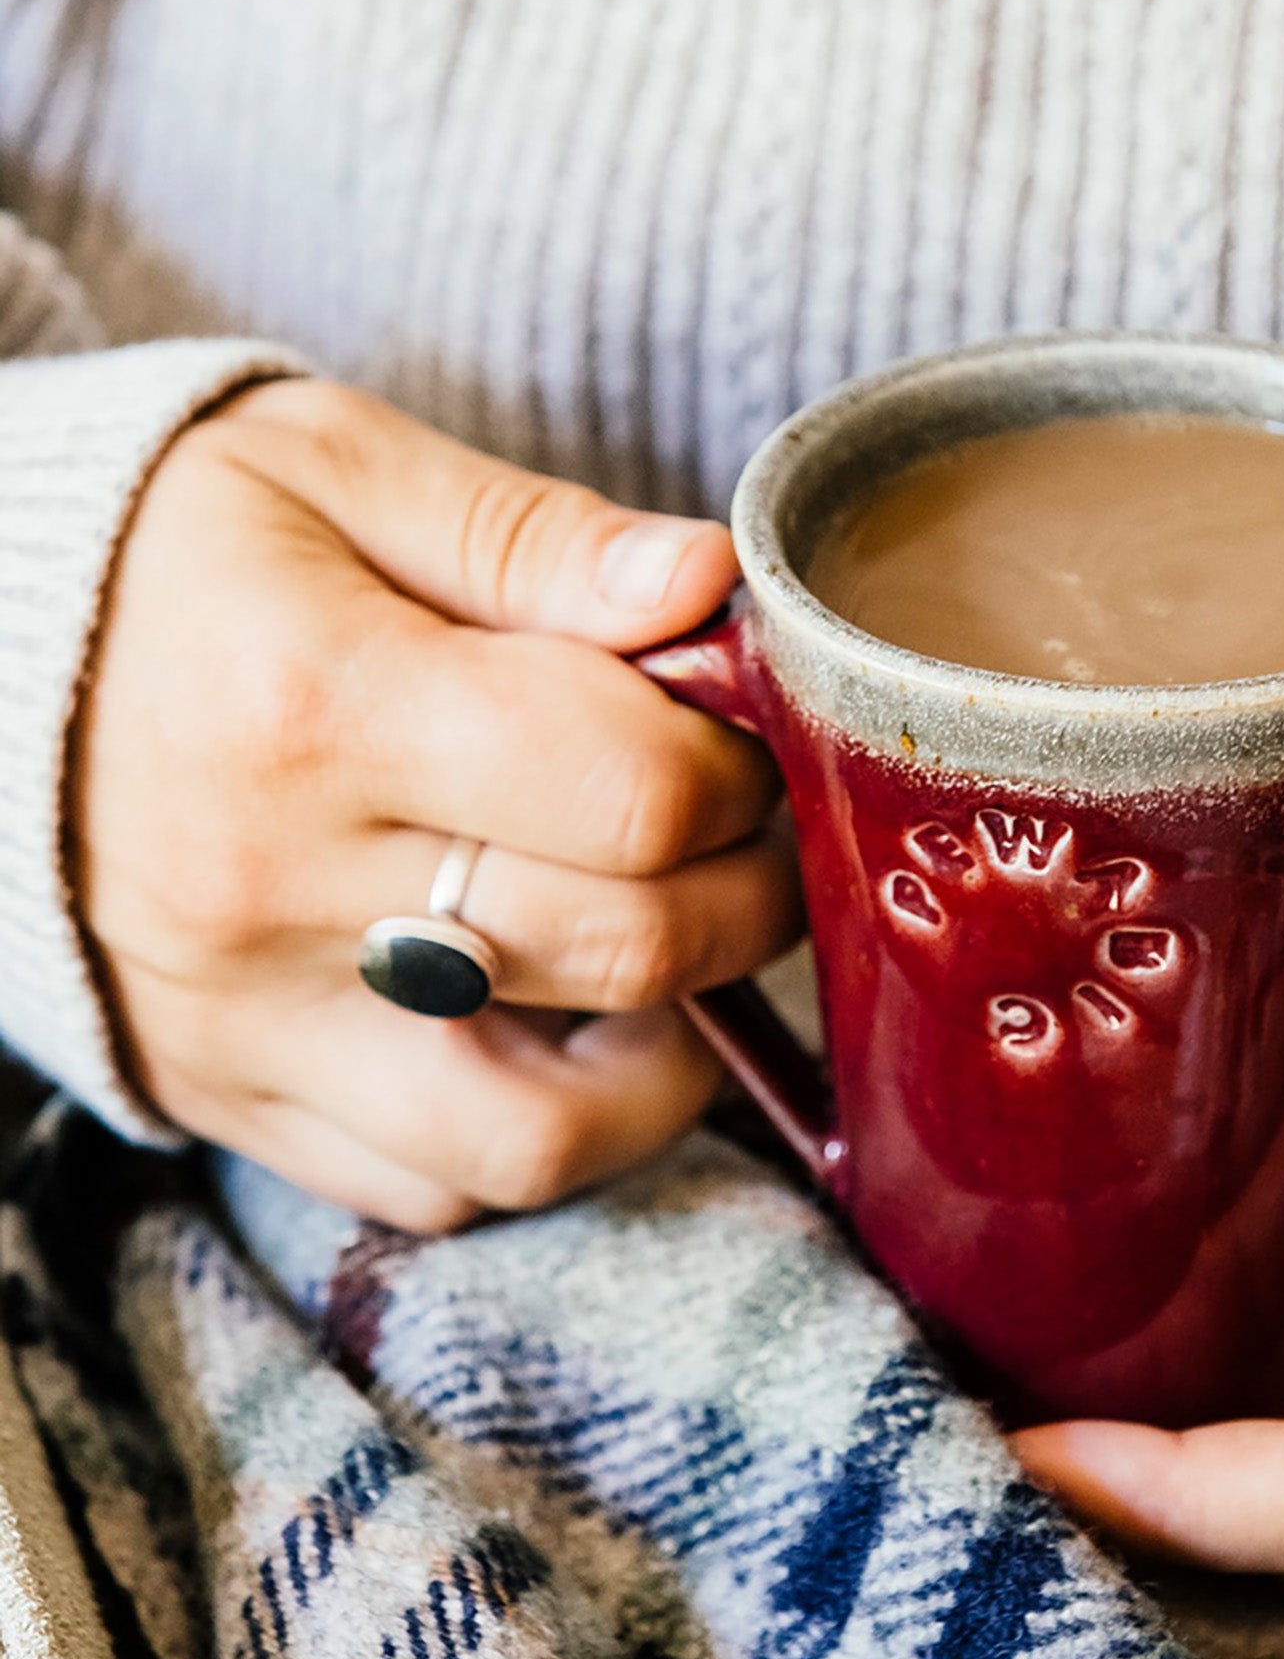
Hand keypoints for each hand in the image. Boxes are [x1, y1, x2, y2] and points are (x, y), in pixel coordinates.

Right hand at [76, 379, 800, 1230]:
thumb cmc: (165, 546)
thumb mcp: (334, 471)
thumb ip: (533, 538)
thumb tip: (707, 582)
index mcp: (320, 707)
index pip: (633, 793)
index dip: (737, 768)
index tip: (732, 734)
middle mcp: (277, 892)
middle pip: (625, 951)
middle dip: (744, 891)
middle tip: (739, 833)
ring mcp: (249, 1022)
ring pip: (544, 1131)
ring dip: (667, 1051)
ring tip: (672, 956)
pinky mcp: (229, 1093)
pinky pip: (438, 1187)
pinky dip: (539, 1133)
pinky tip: (557, 1028)